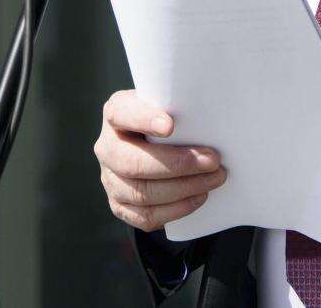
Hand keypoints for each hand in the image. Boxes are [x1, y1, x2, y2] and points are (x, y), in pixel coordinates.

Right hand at [94, 89, 227, 230]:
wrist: (151, 145)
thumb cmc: (165, 119)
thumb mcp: (165, 104)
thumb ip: (177, 105)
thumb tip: (210, 121)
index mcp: (116, 113)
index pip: (121, 114)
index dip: (144, 120)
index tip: (170, 126)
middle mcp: (107, 147)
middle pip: (132, 163)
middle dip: (177, 164)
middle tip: (212, 161)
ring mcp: (110, 179)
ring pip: (141, 193)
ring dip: (183, 189)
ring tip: (213, 179)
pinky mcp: (119, 205)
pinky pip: (145, 216)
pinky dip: (176, 209)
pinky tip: (198, 196)